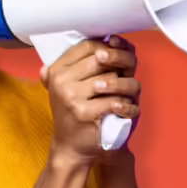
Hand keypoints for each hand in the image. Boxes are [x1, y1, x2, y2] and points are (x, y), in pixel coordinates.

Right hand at [40, 36, 141, 166]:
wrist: (71, 148)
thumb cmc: (77, 113)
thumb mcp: (73, 86)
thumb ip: (86, 63)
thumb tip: (113, 39)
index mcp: (56, 70)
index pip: (88, 46)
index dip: (109, 47)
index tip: (119, 57)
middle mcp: (61, 80)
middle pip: (102, 59)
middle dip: (121, 67)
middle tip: (127, 77)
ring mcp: (71, 96)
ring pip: (112, 79)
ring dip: (128, 87)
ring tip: (130, 95)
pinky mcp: (84, 113)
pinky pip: (115, 101)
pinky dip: (127, 106)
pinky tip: (129, 110)